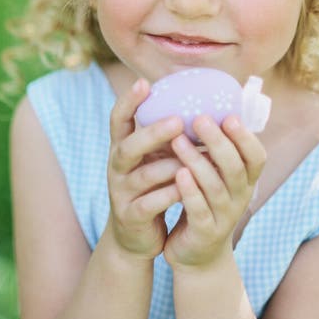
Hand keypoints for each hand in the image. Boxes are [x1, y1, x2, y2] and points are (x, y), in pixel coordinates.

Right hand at [107, 79, 183, 260]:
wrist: (136, 236)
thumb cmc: (152, 186)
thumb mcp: (154, 158)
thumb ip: (167, 136)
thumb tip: (200, 103)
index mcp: (123, 148)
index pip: (118, 119)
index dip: (128, 101)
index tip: (144, 82)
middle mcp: (118, 167)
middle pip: (128, 147)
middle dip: (152, 133)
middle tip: (177, 121)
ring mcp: (121, 193)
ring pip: (142, 176)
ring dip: (168, 166)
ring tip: (191, 159)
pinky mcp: (131, 216)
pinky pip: (149, 204)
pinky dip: (167, 196)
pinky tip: (186, 189)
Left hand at [163, 114, 266, 269]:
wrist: (196, 255)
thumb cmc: (205, 204)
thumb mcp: (218, 177)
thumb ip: (216, 150)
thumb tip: (206, 103)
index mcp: (245, 181)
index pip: (256, 157)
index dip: (245, 137)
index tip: (229, 115)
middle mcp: (240, 198)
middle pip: (235, 168)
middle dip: (218, 142)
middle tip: (199, 119)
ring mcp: (224, 217)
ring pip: (215, 187)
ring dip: (197, 162)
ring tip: (178, 141)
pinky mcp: (205, 233)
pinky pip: (199, 211)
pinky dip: (190, 192)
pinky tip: (178, 174)